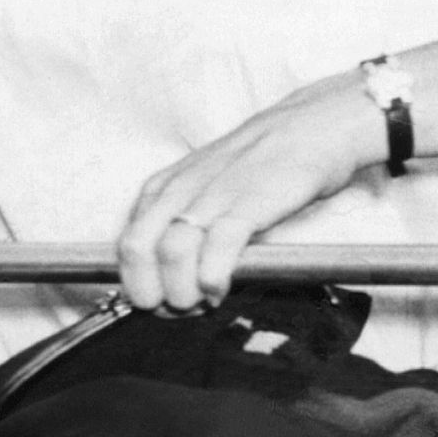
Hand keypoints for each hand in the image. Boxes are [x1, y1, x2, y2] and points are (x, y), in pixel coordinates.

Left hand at [113, 79, 385, 315]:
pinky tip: (219, 289)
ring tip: (201, 301)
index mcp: (162, 189)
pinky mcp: (247, 203)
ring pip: (171, 253)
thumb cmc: (257, 166)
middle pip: (138, 251)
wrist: (311, 127)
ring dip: (181, 291)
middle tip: (177, 309)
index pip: (126, 246)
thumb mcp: (202, 189)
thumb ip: (180, 224)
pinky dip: (212, 279)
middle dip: (150, 292)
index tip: (156, 304)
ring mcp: (211, 195)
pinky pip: (216, 249)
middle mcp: (178, 190)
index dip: (135, 284)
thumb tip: (165, 280)